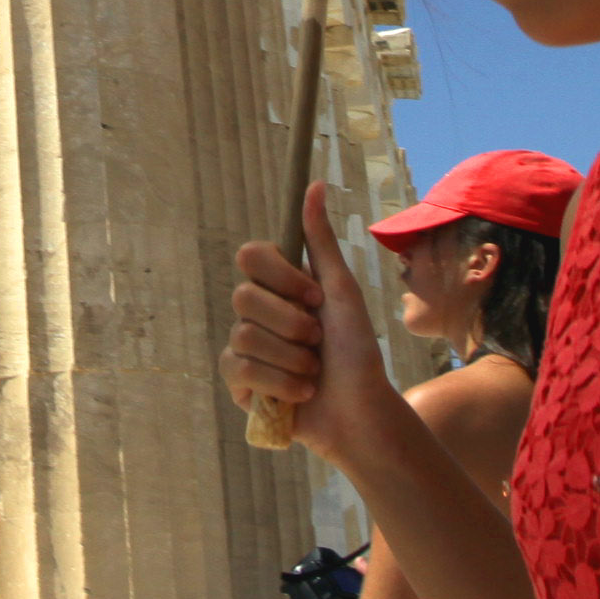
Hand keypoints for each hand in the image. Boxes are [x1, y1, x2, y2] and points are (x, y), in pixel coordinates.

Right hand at [226, 184, 409, 469]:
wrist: (361, 414)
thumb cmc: (359, 353)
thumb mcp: (344, 292)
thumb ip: (322, 241)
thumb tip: (315, 184)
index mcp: (282, 287)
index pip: (250, 256)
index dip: (281, 279)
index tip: (314, 297)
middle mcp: (259, 313)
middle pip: (243, 297)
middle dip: (291, 324)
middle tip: (318, 342)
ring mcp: (245, 348)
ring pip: (243, 335)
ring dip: (291, 359)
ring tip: (313, 372)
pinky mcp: (240, 384)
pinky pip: (238, 369)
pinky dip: (278, 383)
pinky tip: (299, 394)